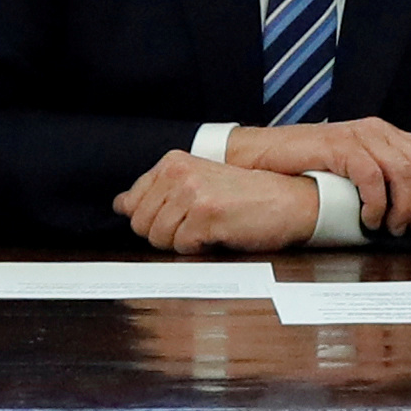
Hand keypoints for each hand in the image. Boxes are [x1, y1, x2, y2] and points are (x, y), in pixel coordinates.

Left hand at [113, 150, 333, 254]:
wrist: (289, 200)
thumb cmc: (246, 196)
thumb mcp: (197, 183)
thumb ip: (157, 192)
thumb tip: (121, 205)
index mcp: (173, 162)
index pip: (131, 203)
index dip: (150, 221)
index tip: (175, 220)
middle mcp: (179, 173)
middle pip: (141, 224)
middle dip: (164, 235)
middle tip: (196, 226)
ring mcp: (192, 193)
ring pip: (159, 238)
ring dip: (183, 242)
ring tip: (209, 228)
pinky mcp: (206, 215)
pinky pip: (182, 247)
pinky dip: (199, 249)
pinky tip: (219, 234)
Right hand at [225, 116, 410, 235]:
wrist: (265, 157)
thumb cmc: (308, 168)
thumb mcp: (352, 169)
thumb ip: (380, 175)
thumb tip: (408, 204)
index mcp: (385, 134)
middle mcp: (377, 130)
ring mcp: (359, 136)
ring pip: (403, 172)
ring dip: (403, 207)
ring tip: (393, 229)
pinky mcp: (340, 146)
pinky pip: (373, 177)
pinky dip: (377, 203)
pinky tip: (370, 220)